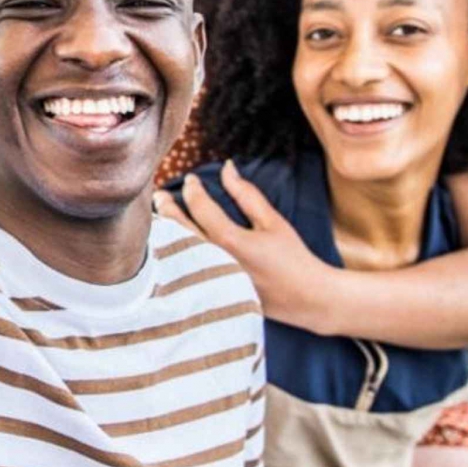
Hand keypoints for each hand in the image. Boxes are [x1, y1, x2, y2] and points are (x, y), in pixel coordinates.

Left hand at [153, 161, 332, 330]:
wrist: (307, 298)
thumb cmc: (292, 257)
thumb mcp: (272, 222)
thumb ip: (246, 195)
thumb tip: (227, 168)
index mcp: (230, 240)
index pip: (199, 207)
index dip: (192, 189)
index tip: (191, 179)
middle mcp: (213, 260)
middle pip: (177, 228)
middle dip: (166, 209)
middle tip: (160, 195)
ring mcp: (209, 279)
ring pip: (174, 250)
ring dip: (164, 231)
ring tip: (160, 216)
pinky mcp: (210, 292)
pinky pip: (183, 269)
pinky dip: (173, 253)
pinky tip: (169, 243)